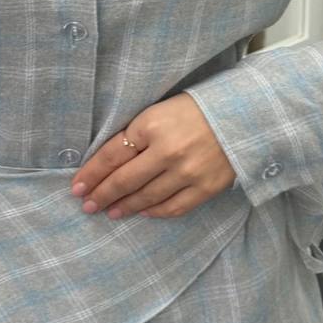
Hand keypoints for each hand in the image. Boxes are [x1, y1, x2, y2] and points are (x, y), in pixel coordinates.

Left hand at [70, 92, 234, 219]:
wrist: (244, 114)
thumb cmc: (196, 110)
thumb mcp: (159, 111)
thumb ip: (136, 134)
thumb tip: (108, 163)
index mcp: (151, 125)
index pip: (112, 155)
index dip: (92, 174)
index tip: (77, 187)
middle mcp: (167, 151)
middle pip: (125, 180)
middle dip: (102, 195)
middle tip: (88, 206)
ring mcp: (188, 172)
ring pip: (147, 197)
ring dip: (125, 207)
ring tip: (111, 212)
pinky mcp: (206, 187)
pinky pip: (174, 207)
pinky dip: (155, 212)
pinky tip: (143, 212)